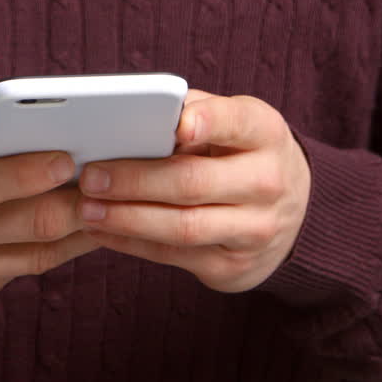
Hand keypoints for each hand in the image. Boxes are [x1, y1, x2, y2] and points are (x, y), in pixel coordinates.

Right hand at [0, 78, 99, 315]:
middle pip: (29, 225)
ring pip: (37, 256)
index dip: (35, 171)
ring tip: (111, 200)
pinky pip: (19, 272)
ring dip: (80, 229)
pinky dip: (49, 248)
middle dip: (80, 201)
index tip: (71, 155)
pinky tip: (74, 224)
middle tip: (115, 177)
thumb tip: (27, 99)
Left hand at [76, 90, 310, 291]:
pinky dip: (132, 243)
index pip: (237, 123)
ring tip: (88, 208)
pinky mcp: (233, 267)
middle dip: (136, 180)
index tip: (177, 124)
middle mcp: (268, 182)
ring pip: (183, 226)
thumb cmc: (241, 155)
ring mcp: (255, 230)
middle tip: (92, 176)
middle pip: (194, 182)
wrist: (294, 213)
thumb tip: (131, 117)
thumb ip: (190, 113)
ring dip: (127, 219)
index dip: (209, 122)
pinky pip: (174, 255)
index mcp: (265, 134)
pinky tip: (102, 230)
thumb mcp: (231, 125)